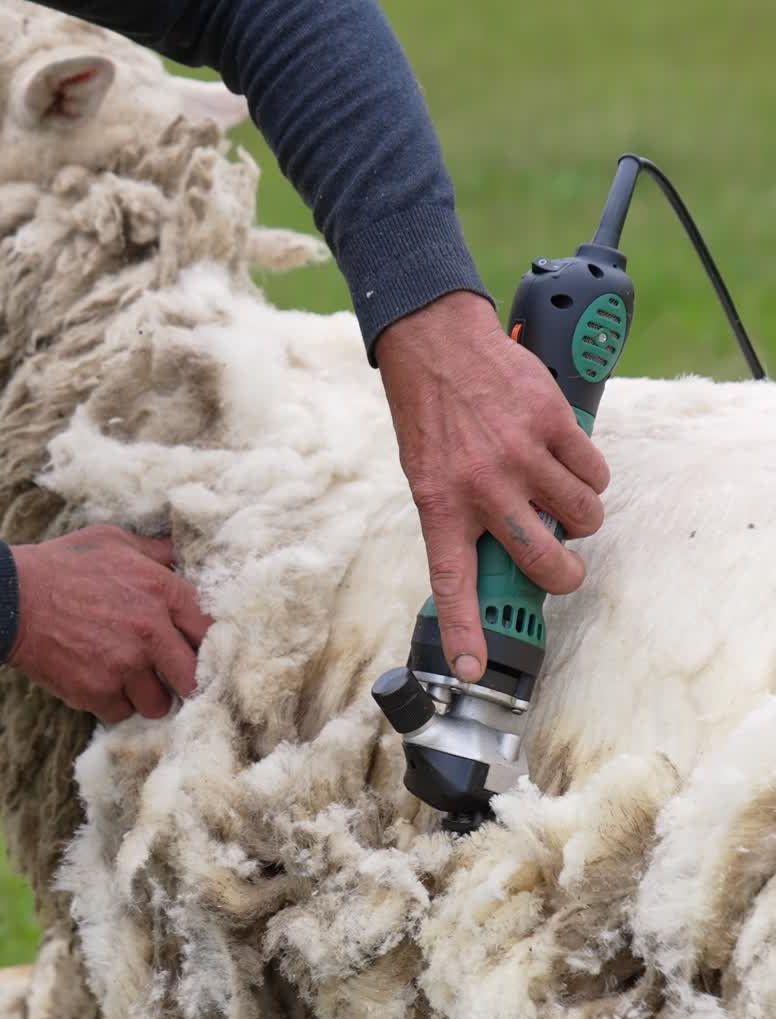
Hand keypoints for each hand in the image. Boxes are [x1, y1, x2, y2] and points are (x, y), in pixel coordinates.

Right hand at [8, 525, 213, 722]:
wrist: (9, 597)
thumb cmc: (62, 565)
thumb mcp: (114, 541)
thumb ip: (155, 551)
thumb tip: (183, 551)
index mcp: (163, 591)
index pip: (211, 630)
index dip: (207, 644)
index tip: (195, 648)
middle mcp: (151, 631)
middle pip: (194, 678)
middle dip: (183, 680)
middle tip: (169, 676)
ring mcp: (125, 666)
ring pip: (159, 704)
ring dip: (147, 696)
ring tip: (128, 679)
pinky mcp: (97, 692)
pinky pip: (121, 713)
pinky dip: (112, 703)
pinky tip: (98, 681)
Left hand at [375, 291, 609, 681]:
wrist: (435, 346)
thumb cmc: (429, 416)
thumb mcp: (426, 476)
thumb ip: (458, 516)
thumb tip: (496, 556)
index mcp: (441, 506)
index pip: (453, 584)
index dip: (464, 632)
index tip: (471, 669)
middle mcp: (483, 487)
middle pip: (545, 560)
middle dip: (564, 575)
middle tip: (563, 567)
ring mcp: (521, 455)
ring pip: (583, 516)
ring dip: (582, 519)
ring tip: (561, 501)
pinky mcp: (553, 423)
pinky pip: (594, 471)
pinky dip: (590, 476)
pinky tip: (568, 465)